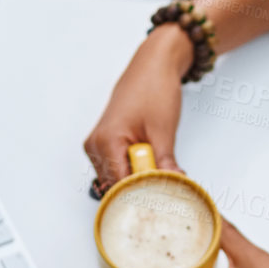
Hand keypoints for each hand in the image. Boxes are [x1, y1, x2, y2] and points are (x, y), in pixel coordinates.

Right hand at [83, 24, 193, 189]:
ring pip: (116, 180)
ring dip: (137, 181)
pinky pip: (117, 169)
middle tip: (165, 189)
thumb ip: (164, 163)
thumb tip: (173, 187)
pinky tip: (149, 165)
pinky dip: (133, 172)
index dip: (141, 196)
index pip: (118, 186)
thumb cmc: (153, 89)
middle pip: (114, 186)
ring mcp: (97, 146)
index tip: (161, 201)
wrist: (152, 67)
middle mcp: (95, 146)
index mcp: (105, 141)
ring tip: (159, 171)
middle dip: (140, 190)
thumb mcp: (163, 130)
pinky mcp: (104, 145)